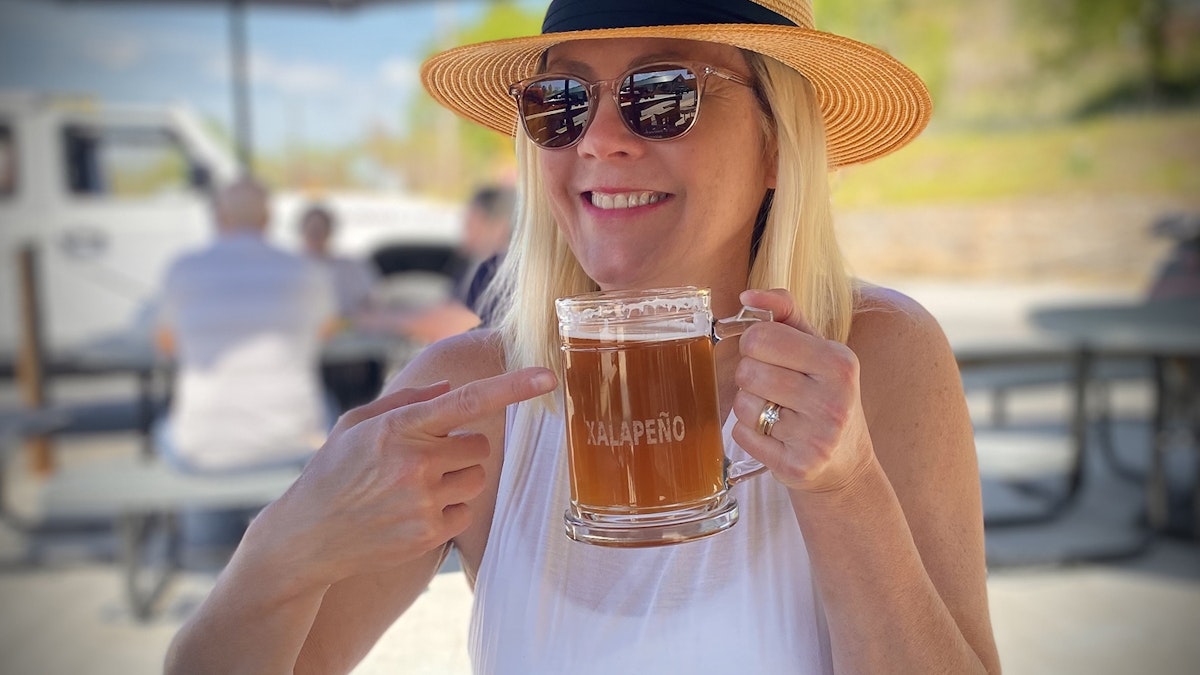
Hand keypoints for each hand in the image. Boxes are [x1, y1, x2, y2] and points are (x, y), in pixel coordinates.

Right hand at [256, 367, 556, 586]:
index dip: (513, 386)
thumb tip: (450, 387)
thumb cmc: (334, 470)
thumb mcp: (357, 424)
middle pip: (480, 445)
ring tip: (415, 486)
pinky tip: (412, 511)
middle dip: (462, 448)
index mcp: (400, 427)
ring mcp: (424, 502)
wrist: (308, 536)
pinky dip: (448, 510)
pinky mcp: (429, 534)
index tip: (548, 376)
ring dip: (458, 478)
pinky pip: (466, 512)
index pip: (467, 401)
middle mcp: (416, 463)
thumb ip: (407, 403)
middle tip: (425, 459)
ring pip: (477, 478)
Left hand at [730, 288, 873, 493]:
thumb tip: (747, 295)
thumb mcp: (819, 348)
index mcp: (839, 362)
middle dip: (750, 375)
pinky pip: (741, 435)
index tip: (769, 354)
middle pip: (748, 370)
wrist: (846, 462)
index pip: (761, 336)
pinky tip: (774, 435)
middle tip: (772, 386)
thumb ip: (786, 313)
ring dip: (750, 406)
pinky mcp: (796, 466)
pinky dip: (749, 433)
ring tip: (776, 411)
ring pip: (743, 404)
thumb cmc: (825, 394)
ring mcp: (817, 437)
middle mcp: (833, 400)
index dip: (755, 343)